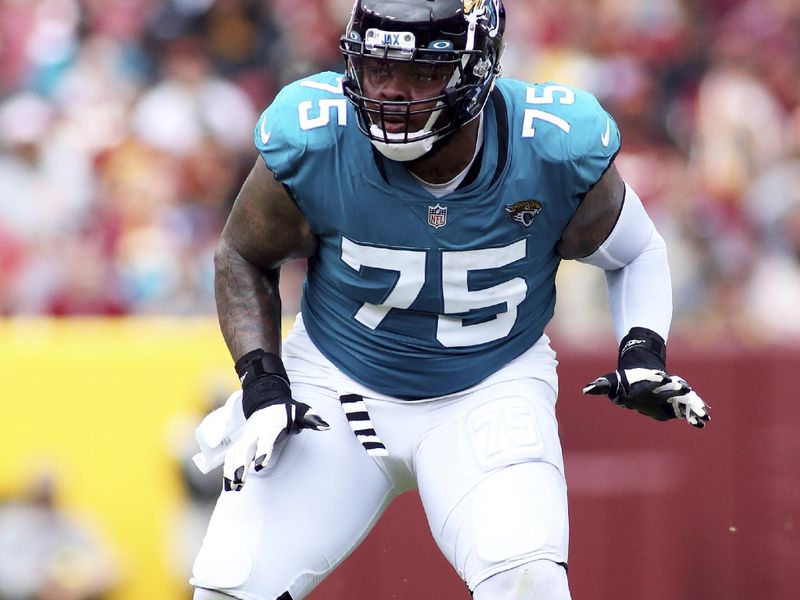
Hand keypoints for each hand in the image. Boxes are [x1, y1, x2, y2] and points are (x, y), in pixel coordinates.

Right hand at [223, 395, 328, 490]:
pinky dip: (227, 470)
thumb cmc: (287, 410)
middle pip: (244, 448)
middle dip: (240, 464)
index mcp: (269, 425)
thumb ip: (312, 419)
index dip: (263, 451)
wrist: (267, 401)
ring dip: (231, 470)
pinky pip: (231, 457)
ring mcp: (246, 438)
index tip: (260, 466)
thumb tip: (326, 427)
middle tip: (240, 480)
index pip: (266, 439)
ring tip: (233, 488)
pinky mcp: (241, 443)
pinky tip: (228, 486)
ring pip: (234, 454)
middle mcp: (254, 432)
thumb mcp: (301, 411)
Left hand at [583, 368, 709, 427]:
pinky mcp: (675, 404)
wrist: (645, 376)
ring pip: (682, 400)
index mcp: (644, 383)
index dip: (655, 380)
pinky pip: (686, 409)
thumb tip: (585, 389)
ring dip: (692, 406)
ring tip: (703, 415)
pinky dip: (693, 414)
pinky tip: (702, 422)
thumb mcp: (612, 382)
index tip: (662, 376)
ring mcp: (670, 395)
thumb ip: (601, 385)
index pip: (649, 381)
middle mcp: (660, 388)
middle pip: (670, 389)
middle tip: (685, 389)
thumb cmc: (626, 380)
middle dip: (677, 391)